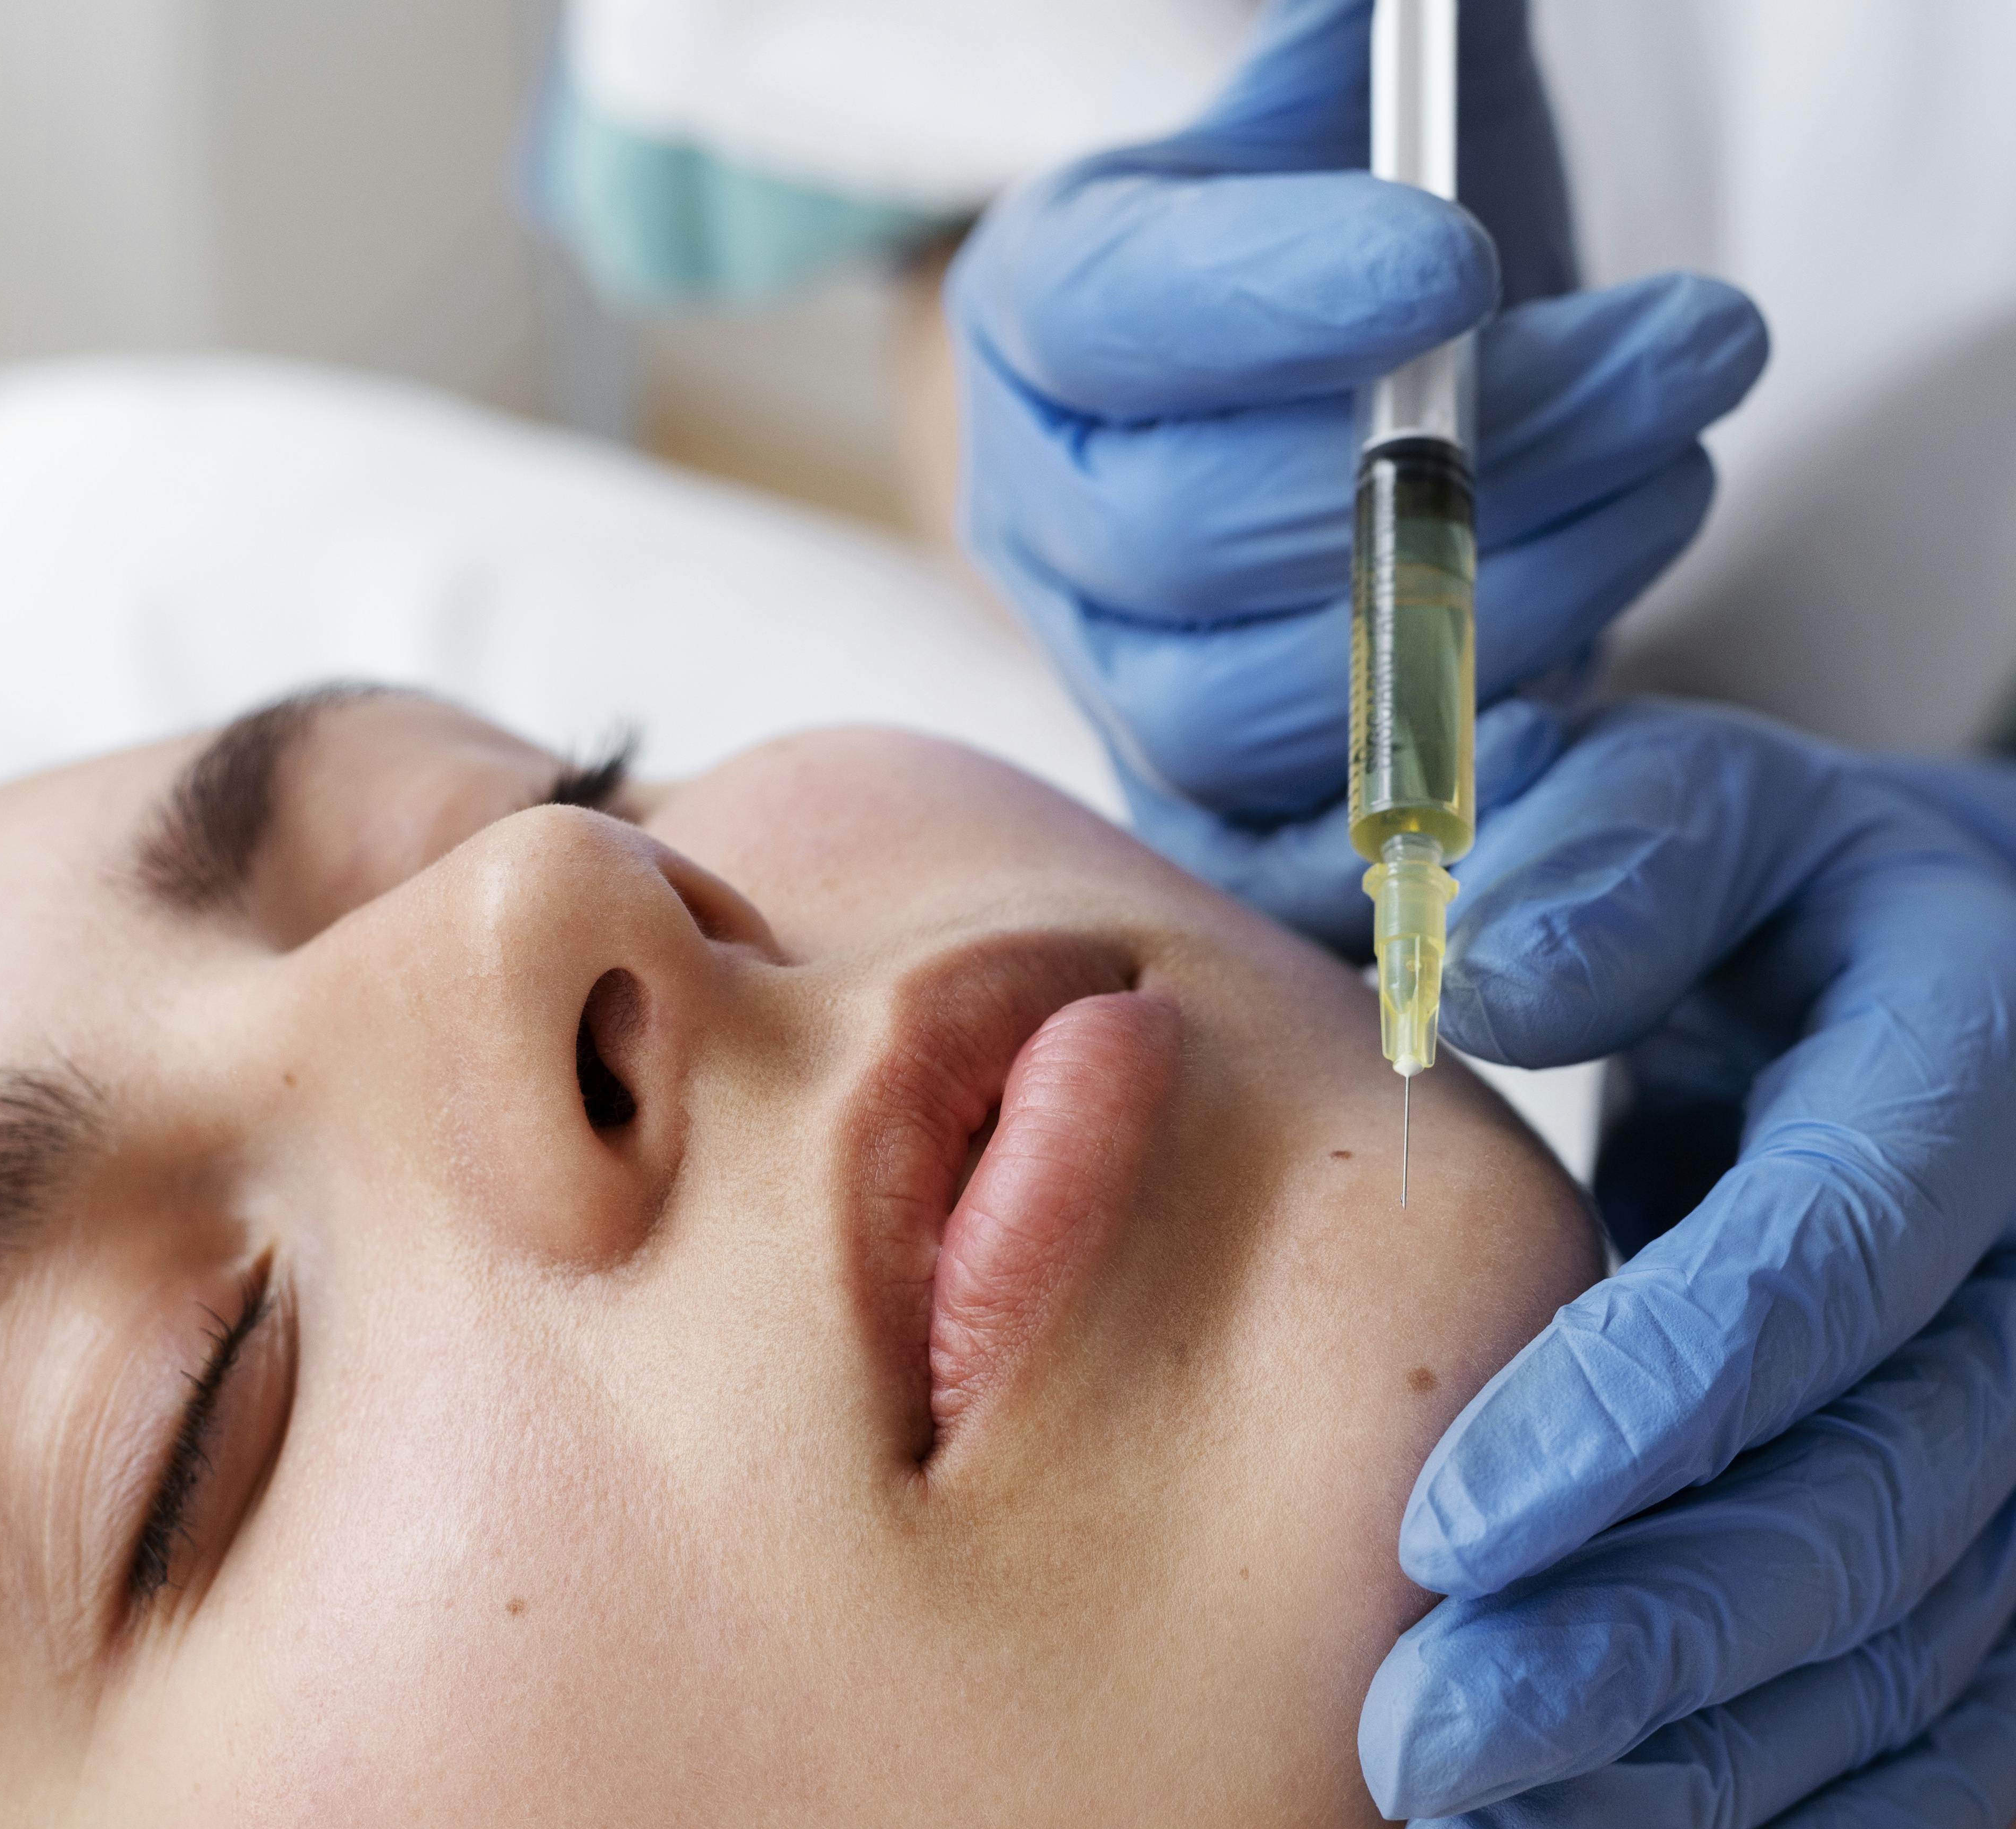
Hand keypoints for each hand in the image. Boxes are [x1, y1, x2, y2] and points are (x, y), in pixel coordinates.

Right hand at [948, 0, 1767, 949]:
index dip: (1274, 306)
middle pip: (1184, 538)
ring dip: (1482, 612)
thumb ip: (1356, 63)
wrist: (1341, 401)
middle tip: (1684, 357)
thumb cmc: (1367, 233)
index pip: (1115, 323)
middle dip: (1449, 465)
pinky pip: (1274, 851)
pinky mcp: (1202, 797)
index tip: (1463, 264)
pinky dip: (1417, 802)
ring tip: (1670, 489)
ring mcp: (1111, 673)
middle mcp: (1045, 516)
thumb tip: (1407, 12)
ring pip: (1236, 709)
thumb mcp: (1353, 103)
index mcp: (1038, 316)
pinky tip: (1564, 715)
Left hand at [1358, 704, 2015, 1828]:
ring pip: (1919, 1617)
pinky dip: (1878, 1797)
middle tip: (1421, 1756)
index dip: (1643, 1407)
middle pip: (1872, 1481)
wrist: (1885, 949)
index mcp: (1962, 1044)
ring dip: (1711, 1755)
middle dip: (1645, 1636)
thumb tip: (1486, 969)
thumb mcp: (1674, 812)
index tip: (1438, 1536)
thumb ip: (1599, 864)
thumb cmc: (1744, 876)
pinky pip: (1995, 1675)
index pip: (1819, 1255)